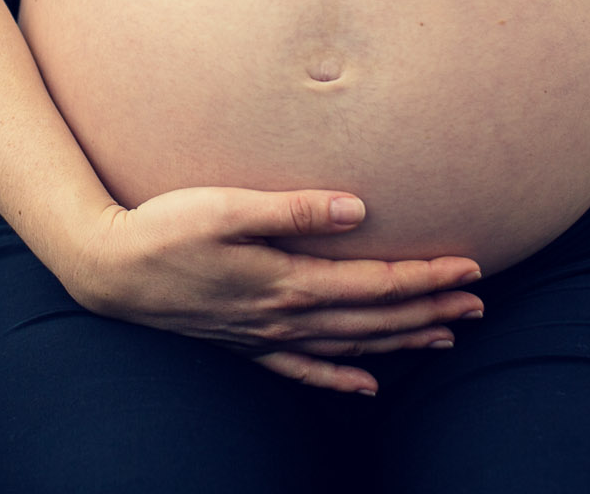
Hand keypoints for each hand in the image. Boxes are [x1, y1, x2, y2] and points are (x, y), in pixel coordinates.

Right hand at [60, 185, 484, 394]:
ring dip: (401, 340)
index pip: (375, 284)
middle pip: (374, 319)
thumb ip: (296, 209)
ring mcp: (265, 337)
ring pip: (350, 346)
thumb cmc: (164, 227)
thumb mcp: (228, 205)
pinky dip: (342, 378)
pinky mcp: (244, 344)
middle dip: (430, 310)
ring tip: (446, 334)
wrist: (109, 269)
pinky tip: (369, 384)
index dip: (426, 277)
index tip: (471, 266)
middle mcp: (284, 317)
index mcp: (288, 281)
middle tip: (480, 303)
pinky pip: (306, 370)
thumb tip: (359, 209)